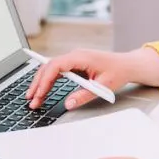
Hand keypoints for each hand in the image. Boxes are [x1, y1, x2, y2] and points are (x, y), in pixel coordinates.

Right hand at [25, 49, 146, 109]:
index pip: (56, 66)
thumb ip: (85, 95)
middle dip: (38, 83)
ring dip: (41, 81)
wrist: (127, 64)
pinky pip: (57, 70)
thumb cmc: (118, 72)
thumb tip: (69, 104)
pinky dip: (49, 79)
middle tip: (31, 99)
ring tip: (33, 97)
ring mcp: (74, 58)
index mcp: (81, 57)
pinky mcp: (75, 63)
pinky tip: (42, 89)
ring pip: (51, 68)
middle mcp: (75, 55)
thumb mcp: (103, 86)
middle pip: (49, 66)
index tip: (38, 94)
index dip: (45, 80)